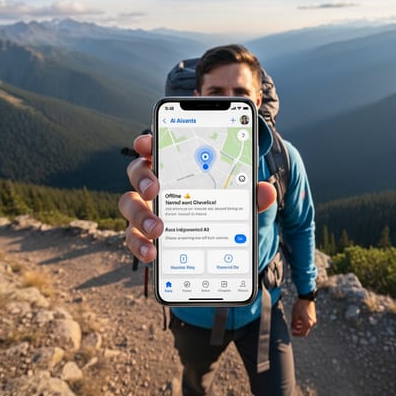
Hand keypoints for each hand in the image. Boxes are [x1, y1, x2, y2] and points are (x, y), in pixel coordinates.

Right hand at [119, 134, 276, 263]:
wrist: (221, 247)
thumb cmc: (226, 210)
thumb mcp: (243, 203)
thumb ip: (251, 195)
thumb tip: (266, 191)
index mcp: (179, 167)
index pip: (158, 146)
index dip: (148, 142)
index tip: (147, 143)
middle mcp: (157, 184)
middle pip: (137, 171)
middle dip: (142, 177)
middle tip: (155, 189)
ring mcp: (148, 209)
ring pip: (128, 204)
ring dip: (140, 214)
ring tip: (158, 230)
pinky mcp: (145, 235)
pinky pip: (133, 237)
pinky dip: (139, 245)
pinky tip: (152, 253)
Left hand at [290, 298, 316, 336]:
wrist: (306, 298)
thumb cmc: (300, 306)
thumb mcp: (294, 315)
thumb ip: (293, 324)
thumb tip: (292, 329)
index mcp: (307, 324)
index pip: (302, 334)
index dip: (297, 334)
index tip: (292, 332)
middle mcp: (312, 323)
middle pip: (305, 331)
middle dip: (298, 330)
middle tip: (292, 328)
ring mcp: (313, 320)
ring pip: (306, 327)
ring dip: (300, 327)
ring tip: (294, 323)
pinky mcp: (313, 316)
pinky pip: (308, 323)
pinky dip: (303, 323)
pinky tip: (298, 319)